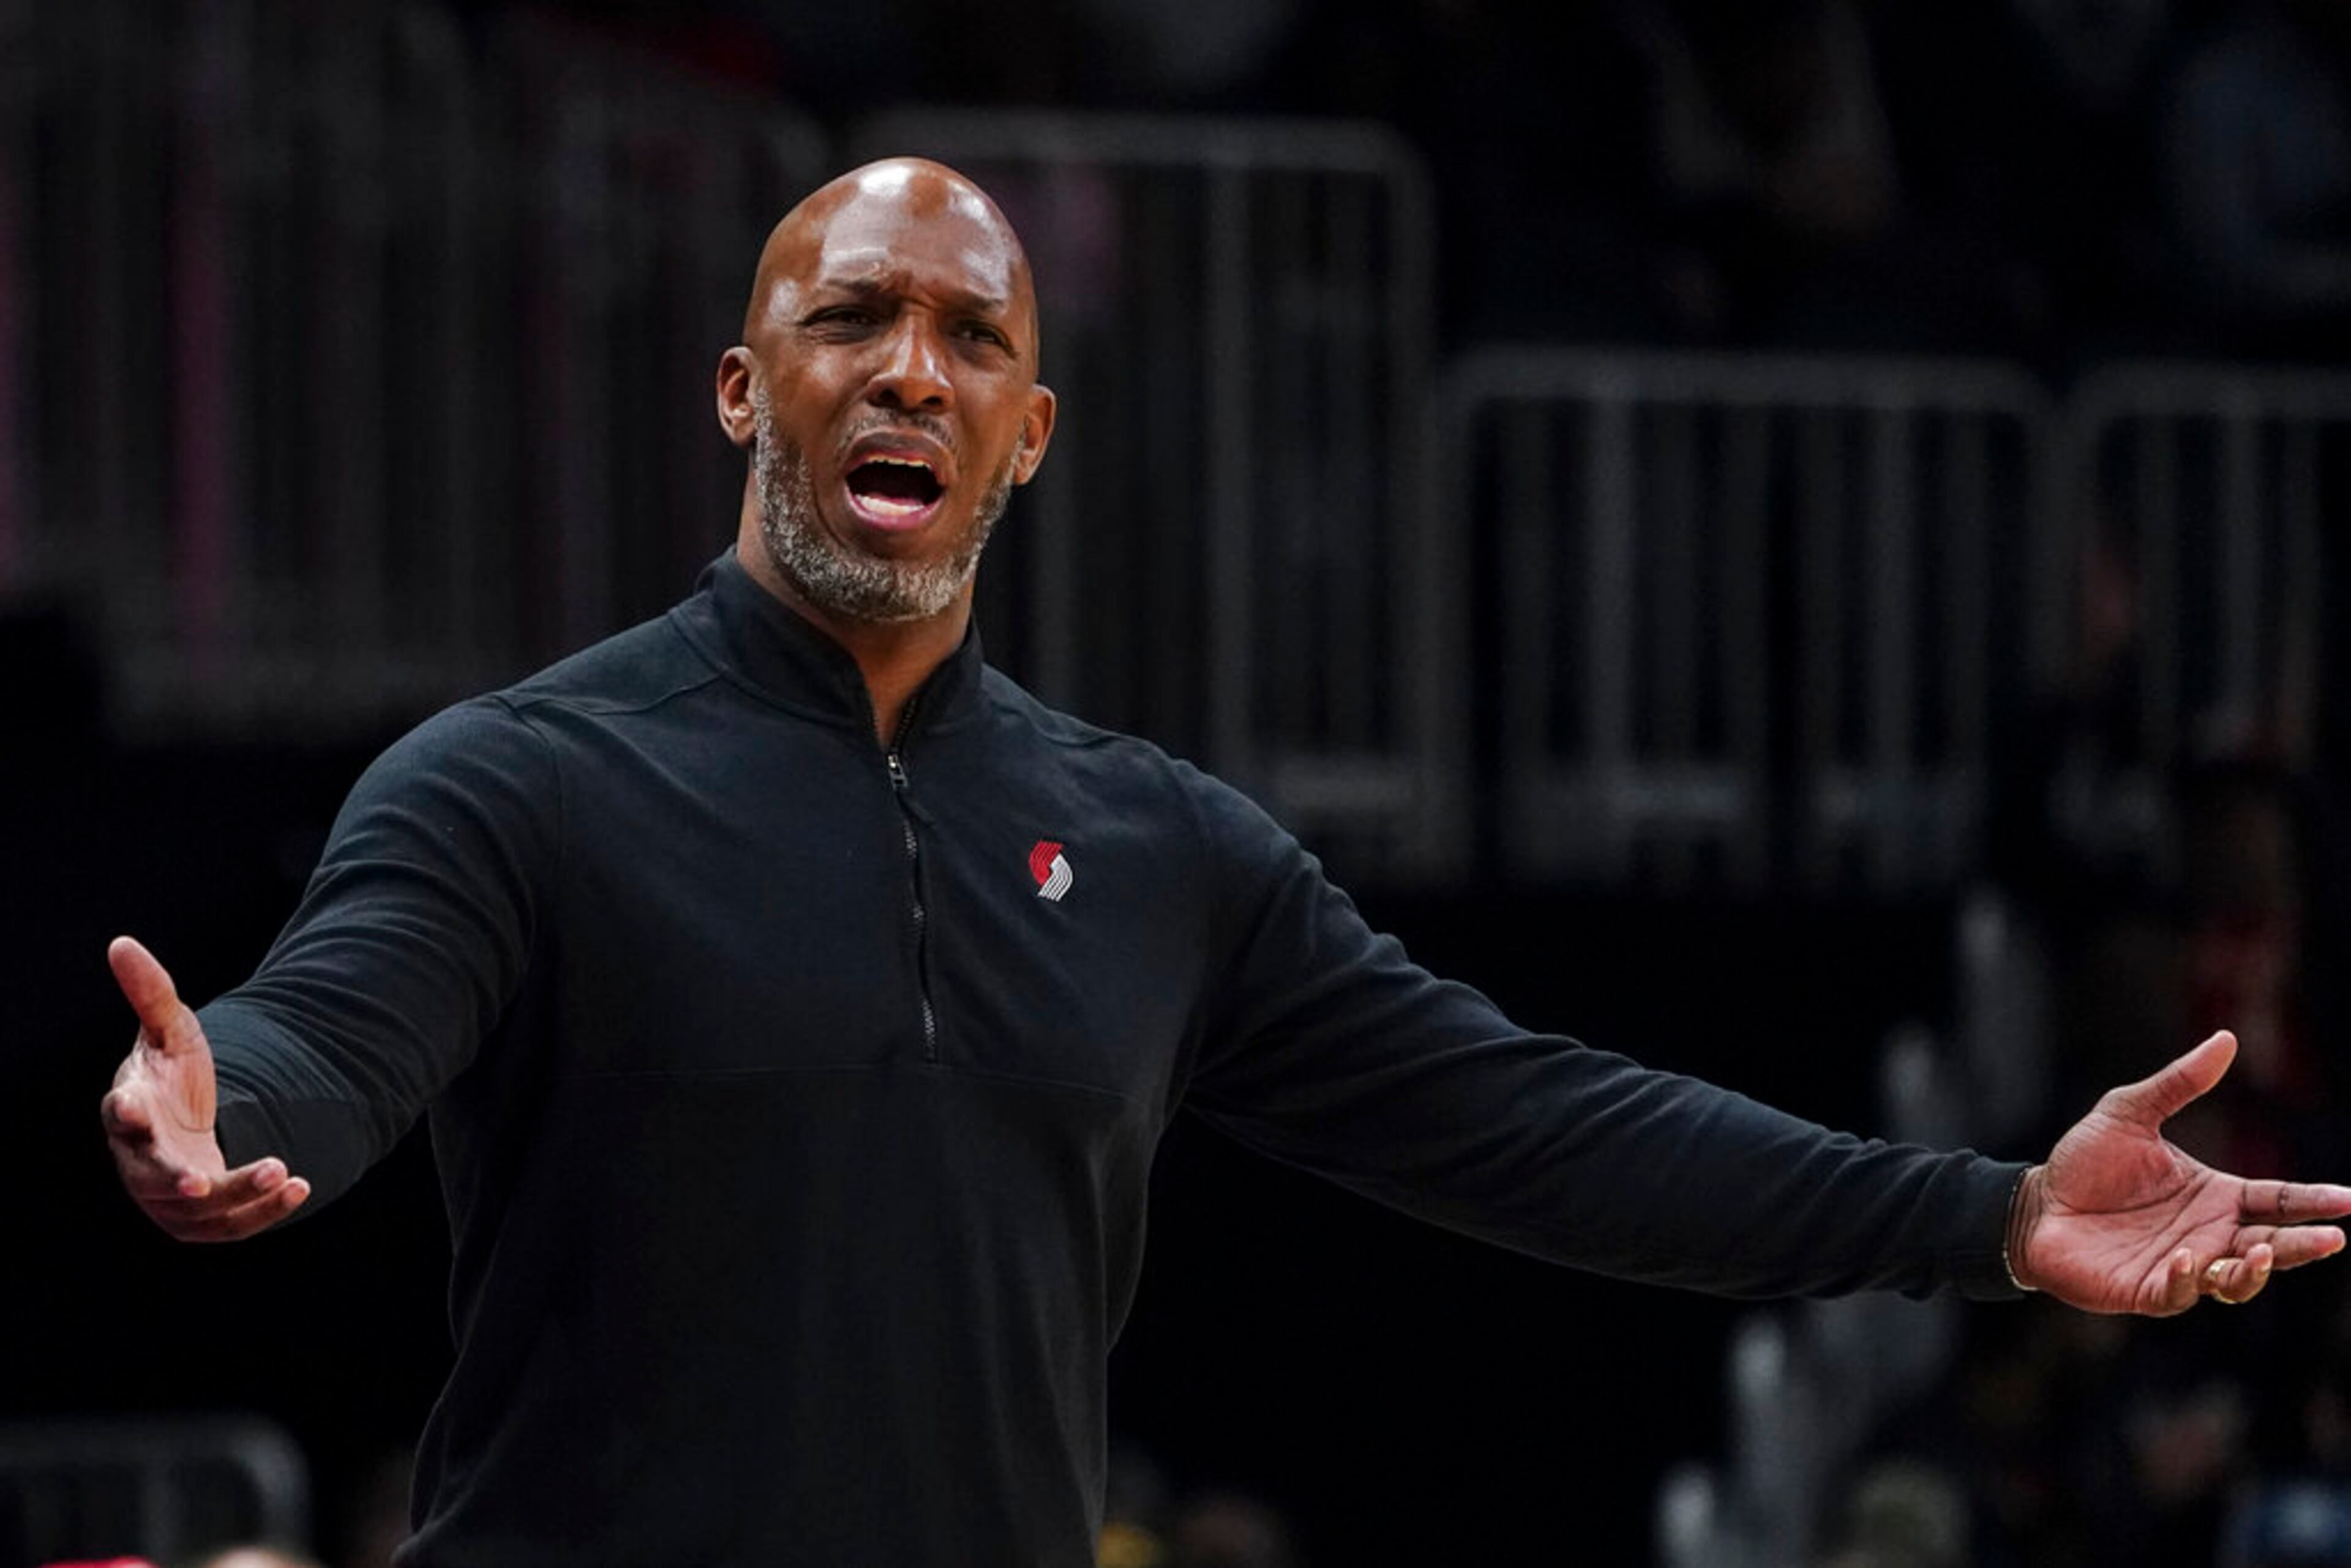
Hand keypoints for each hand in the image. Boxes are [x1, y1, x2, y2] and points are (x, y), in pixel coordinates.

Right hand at [100, 936, 308, 1240]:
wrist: (190, 1121)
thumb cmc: (172, 1074)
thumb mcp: (170, 1030)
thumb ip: (151, 993)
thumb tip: (121, 943)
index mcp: (129, 1111)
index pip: (119, 1115)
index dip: (126, 1115)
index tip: (135, 1109)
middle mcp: (141, 1160)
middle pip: (151, 1178)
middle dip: (177, 1179)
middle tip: (202, 1181)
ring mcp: (168, 1195)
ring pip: (197, 1209)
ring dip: (236, 1194)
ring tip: (281, 1170)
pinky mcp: (202, 1218)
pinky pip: (231, 1224)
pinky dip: (262, 1210)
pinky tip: (297, 1186)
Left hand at [2010, 1031, 2350, 1313]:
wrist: (2035, 1204)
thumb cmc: (2085, 1162)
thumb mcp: (2129, 1112)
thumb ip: (2179, 1083)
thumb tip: (2227, 1038)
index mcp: (2216, 1196)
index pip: (2278, 1201)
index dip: (2313, 1202)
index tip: (2348, 1200)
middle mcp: (2208, 1234)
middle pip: (2271, 1246)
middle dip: (2303, 1245)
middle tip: (2332, 1238)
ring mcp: (2182, 1266)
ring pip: (2237, 1280)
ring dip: (2254, 1271)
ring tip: (2260, 1253)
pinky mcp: (2147, 1288)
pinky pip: (2179, 1293)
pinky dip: (2187, 1279)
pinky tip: (2186, 1257)